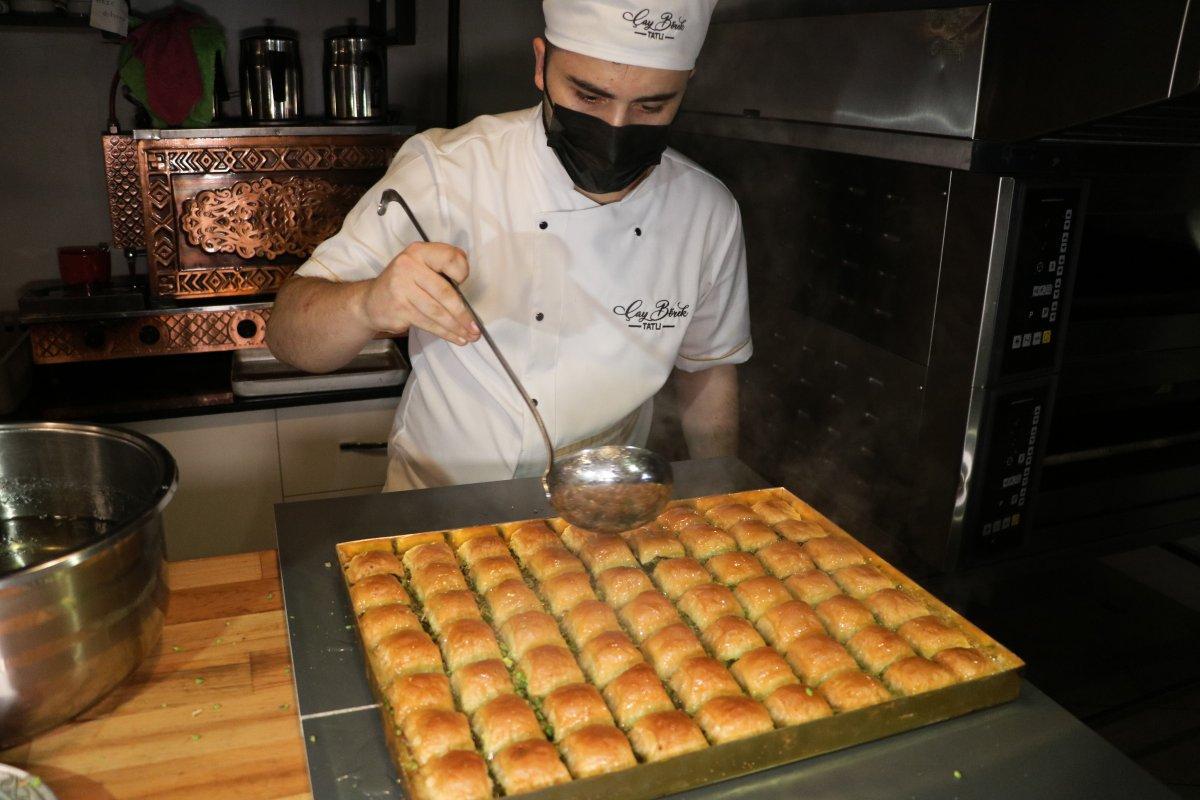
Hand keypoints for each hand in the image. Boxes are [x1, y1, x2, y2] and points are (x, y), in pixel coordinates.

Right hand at [357, 241, 480, 344]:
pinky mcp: (399, 309)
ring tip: (469, 336)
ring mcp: (401, 288)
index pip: (449, 257)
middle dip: (463, 313)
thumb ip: (443, 266)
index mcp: (419, 252)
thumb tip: (467, 283)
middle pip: (444, 292)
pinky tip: (456, 337)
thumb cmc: (405, 283)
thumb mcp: (421, 265)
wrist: (371, 300)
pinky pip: (428, 323)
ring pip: (437, 311)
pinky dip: (444, 333)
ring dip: (456, 326)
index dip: (462, 270)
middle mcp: (408, 266)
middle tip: (475, 327)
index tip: (465, 283)